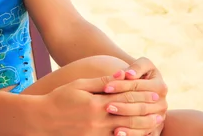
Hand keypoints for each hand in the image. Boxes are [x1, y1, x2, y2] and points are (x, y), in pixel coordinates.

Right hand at [40, 73, 163, 135]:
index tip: (155, 94)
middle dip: (147, 113)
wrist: (42, 120)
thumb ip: (102, 81)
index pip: (126, 98)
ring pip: (127, 132)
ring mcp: (96, 134)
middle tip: (161, 110)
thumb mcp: (80, 84)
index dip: (142, 96)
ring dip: (143, 128)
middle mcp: (99, 120)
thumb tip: (122, 73)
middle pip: (130, 116)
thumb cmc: (60, 99)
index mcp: (97, 103)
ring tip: (156, 124)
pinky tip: (138, 135)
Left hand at [113, 57, 168, 135]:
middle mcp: (162, 103)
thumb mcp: (143, 65)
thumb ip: (136, 67)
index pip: (138, 86)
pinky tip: (117, 133)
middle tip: (107, 106)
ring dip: (126, 123)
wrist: (144, 88)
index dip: (121, 85)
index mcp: (160, 86)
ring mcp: (160, 117)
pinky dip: (130, 133)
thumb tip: (128, 74)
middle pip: (141, 106)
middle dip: (123, 106)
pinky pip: (143, 133)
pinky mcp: (155, 129)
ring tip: (111, 122)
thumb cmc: (140, 73)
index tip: (105, 87)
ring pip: (143, 122)